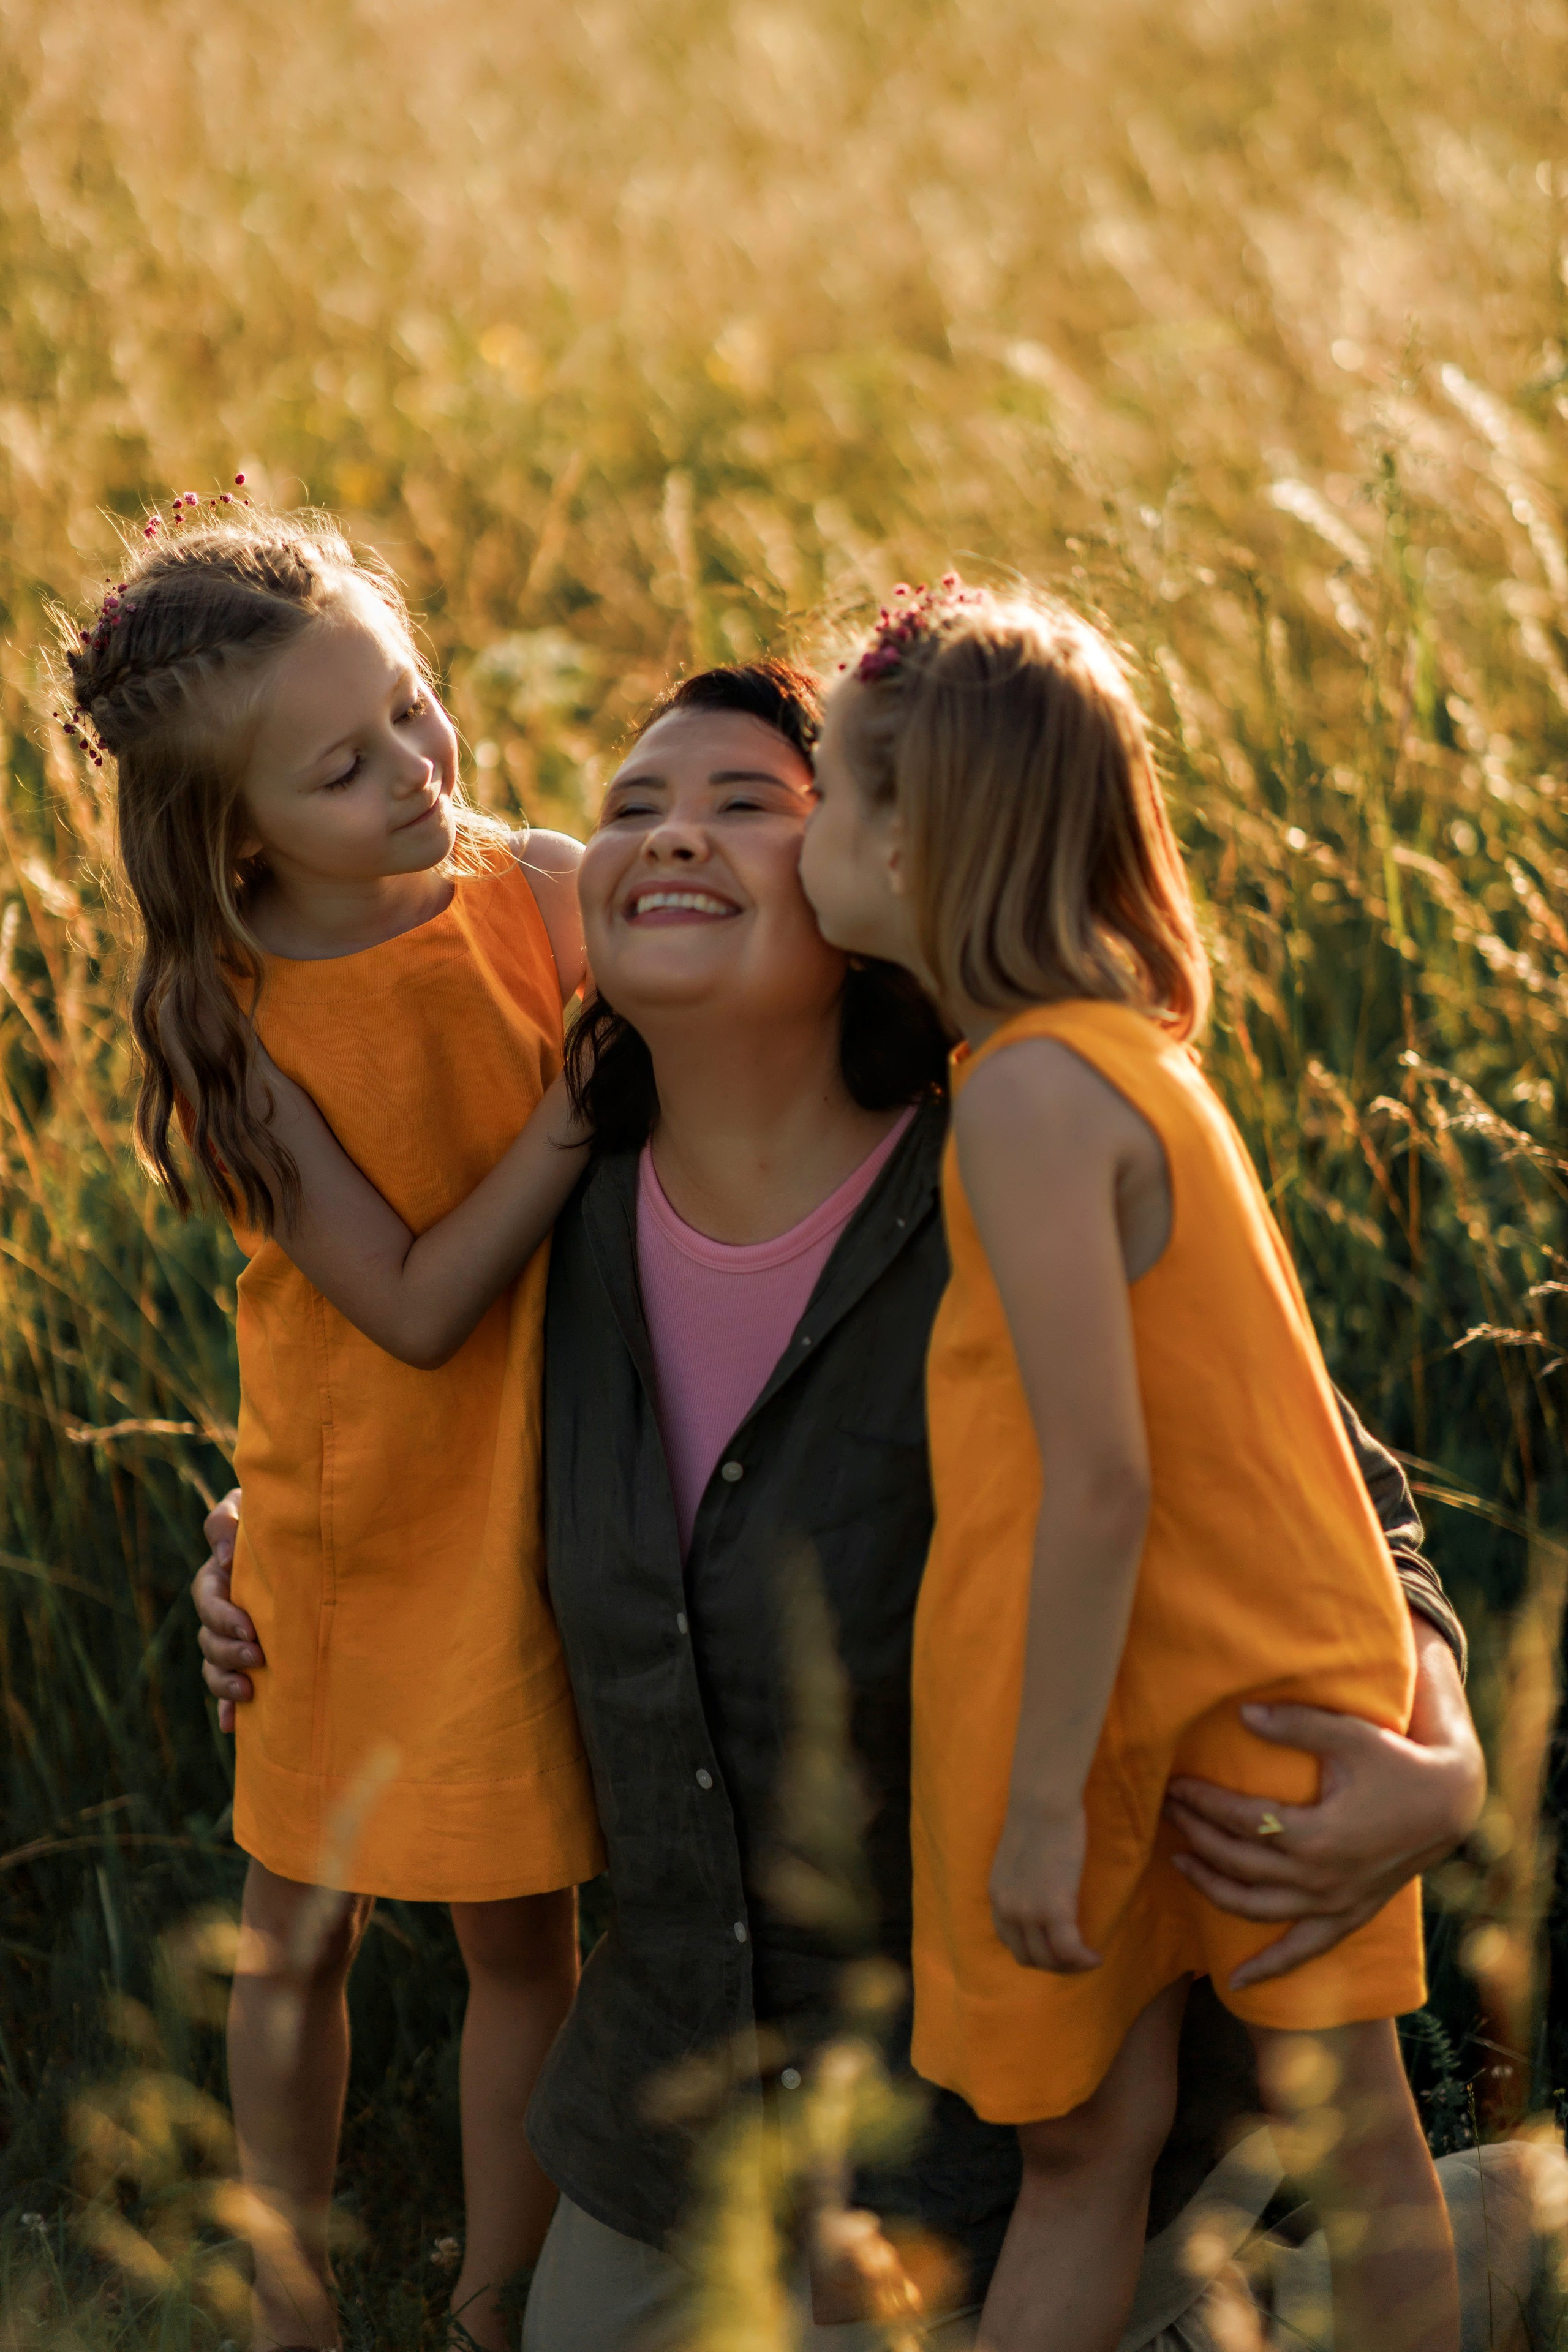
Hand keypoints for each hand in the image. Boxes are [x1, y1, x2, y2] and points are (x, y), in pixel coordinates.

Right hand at [191, 1487, 259, 1734]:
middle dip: (228, 1651)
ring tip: (249, 1691)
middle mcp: (222, 1610)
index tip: (249, 1628)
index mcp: (220, 1576)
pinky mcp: (246, 1661)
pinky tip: (232, 1726)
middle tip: (257, 1657)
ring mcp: (232, 1638)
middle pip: (209, 1637)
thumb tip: (223, 1558)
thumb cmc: (277, 1518)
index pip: (208, 1597)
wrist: (307, 1543)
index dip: (222, 1615)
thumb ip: (227, 1522)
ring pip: (214, 1665)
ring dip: (225, 1681)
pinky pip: (228, 1689)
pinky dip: (227, 1708)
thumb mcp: (249, 1508)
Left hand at [989, 1800, 1101, 1972]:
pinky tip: (1096, 1956)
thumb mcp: (1018, 1857)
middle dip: (1053, 1965)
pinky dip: (1084, 1960)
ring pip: (1050, 1960)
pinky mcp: (1054, 1909)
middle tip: (1076, 1958)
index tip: (1055, 1948)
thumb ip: (1022, 1881)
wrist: (1043, 1801)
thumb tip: (1041, 1891)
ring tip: (1089, 1959)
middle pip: (1028, 1958)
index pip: (1009, 1941)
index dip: (1034, 1951)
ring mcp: (1028, 1912)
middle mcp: (1007, 1909)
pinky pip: (1069, 1951)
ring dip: (1071, 1967)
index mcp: (997, 1895)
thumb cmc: (1038, 1817)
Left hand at [1164, 1622, 1484, 1989]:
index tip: (1175, 1784)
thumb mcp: (1349, 1734)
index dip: (1203, 1803)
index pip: (1241, 1822)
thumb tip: (1242, 1712)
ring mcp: (1333, 1905)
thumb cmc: (1397, 1762)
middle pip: (1239, 1862)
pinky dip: (1268, 1969)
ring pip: (1257, 1908)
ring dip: (1212, 1888)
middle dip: (1197, 1834)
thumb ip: (1295, 1724)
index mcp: (1316, 1836)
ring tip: (1179, 1860)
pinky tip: (1235, 1982)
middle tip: (1167, 1809)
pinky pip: (1302, 1951)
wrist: (1450, 1804)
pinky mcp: (1347, 1917)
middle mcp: (1320, 1880)